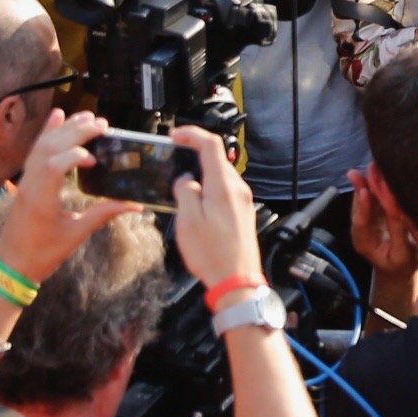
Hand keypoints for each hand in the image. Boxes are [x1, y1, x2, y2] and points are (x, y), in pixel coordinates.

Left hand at [0, 109, 139, 282]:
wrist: (11, 264)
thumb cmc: (42, 254)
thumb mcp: (76, 235)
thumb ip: (103, 214)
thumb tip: (134, 205)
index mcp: (41, 199)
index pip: (55, 165)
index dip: (76, 155)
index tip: (96, 159)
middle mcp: (31, 184)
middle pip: (50, 147)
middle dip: (76, 131)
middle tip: (102, 123)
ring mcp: (25, 180)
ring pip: (42, 145)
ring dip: (65, 128)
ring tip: (87, 116)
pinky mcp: (26, 180)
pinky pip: (35, 150)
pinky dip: (47, 132)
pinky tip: (58, 116)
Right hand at [170, 123, 261, 297]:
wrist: (237, 281)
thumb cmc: (213, 255)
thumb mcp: (188, 221)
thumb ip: (185, 192)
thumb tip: (186, 180)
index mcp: (224, 187)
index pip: (211, 145)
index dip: (192, 134)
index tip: (175, 136)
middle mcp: (238, 190)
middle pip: (217, 158)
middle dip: (194, 154)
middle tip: (174, 158)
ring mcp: (243, 201)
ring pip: (220, 175)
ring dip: (201, 173)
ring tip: (181, 183)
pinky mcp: (243, 212)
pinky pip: (225, 190)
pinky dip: (209, 187)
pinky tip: (196, 202)